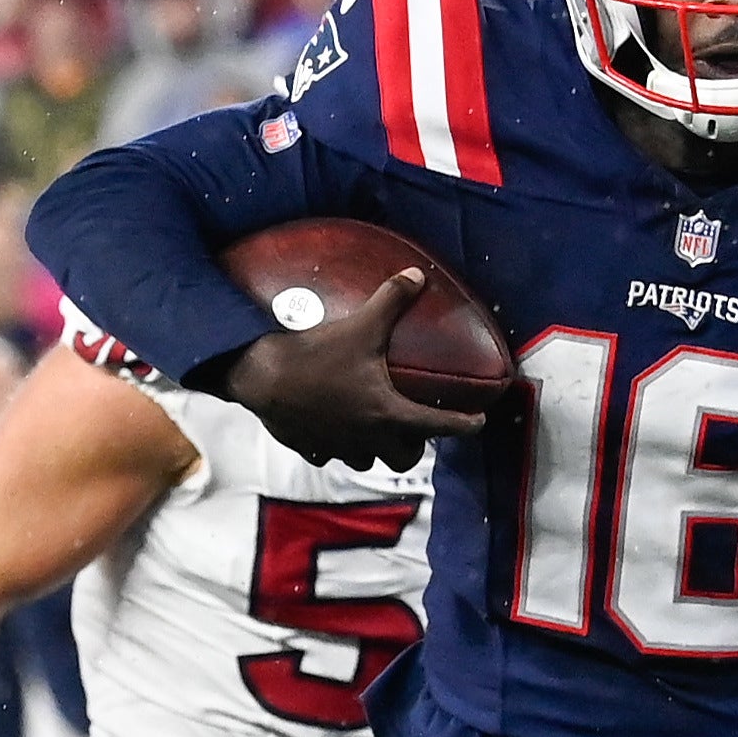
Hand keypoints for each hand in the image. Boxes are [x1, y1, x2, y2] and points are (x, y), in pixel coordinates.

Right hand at [206, 269, 488, 471]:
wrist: (260, 377)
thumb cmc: (315, 354)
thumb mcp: (361, 325)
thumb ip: (392, 300)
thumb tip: (418, 275)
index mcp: (388, 413)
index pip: (438, 426)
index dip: (463, 424)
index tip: (477, 423)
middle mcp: (368, 438)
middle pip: (403, 458)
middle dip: (413, 446)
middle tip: (414, 428)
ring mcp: (338, 447)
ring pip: (367, 460)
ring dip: (375, 448)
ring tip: (374, 428)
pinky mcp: (311, 448)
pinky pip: (331, 455)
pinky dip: (338, 445)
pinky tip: (334, 429)